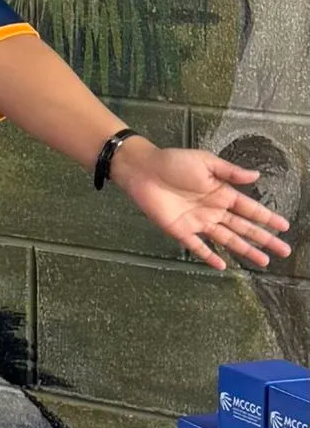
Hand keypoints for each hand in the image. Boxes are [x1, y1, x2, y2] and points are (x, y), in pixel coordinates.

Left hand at [114, 140, 291, 268]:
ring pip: (227, 239)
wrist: (143, 169)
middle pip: (244, 228)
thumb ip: (230, 172)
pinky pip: (198, 246)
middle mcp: (214, 210)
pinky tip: (223, 265)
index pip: (250, 209)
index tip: (284, 227)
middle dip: (264, 239)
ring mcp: (198, 222)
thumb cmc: (174, 162)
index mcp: (222, 193)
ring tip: (263, 261)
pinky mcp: (180, 230)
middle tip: (284, 251)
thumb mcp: (205, 162)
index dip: (267, 218)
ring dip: (245, 250)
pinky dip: (209, 256)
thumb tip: (256, 175)